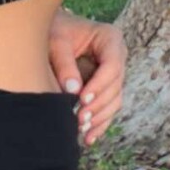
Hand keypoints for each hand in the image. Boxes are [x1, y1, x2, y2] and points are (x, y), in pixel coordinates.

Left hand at [48, 9, 125, 146]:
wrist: (52, 31)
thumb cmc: (54, 30)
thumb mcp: (56, 41)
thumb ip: (64, 63)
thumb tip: (72, 91)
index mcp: (110, 39)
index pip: (112, 65)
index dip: (99, 85)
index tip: (82, 99)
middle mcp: (117, 57)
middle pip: (115, 86)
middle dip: (98, 105)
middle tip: (79, 119)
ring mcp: (113, 74)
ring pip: (114, 101)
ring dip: (99, 118)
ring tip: (81, 130)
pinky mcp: (105, 88)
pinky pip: (107, 109)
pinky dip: (99, 124)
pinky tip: (88, 138)